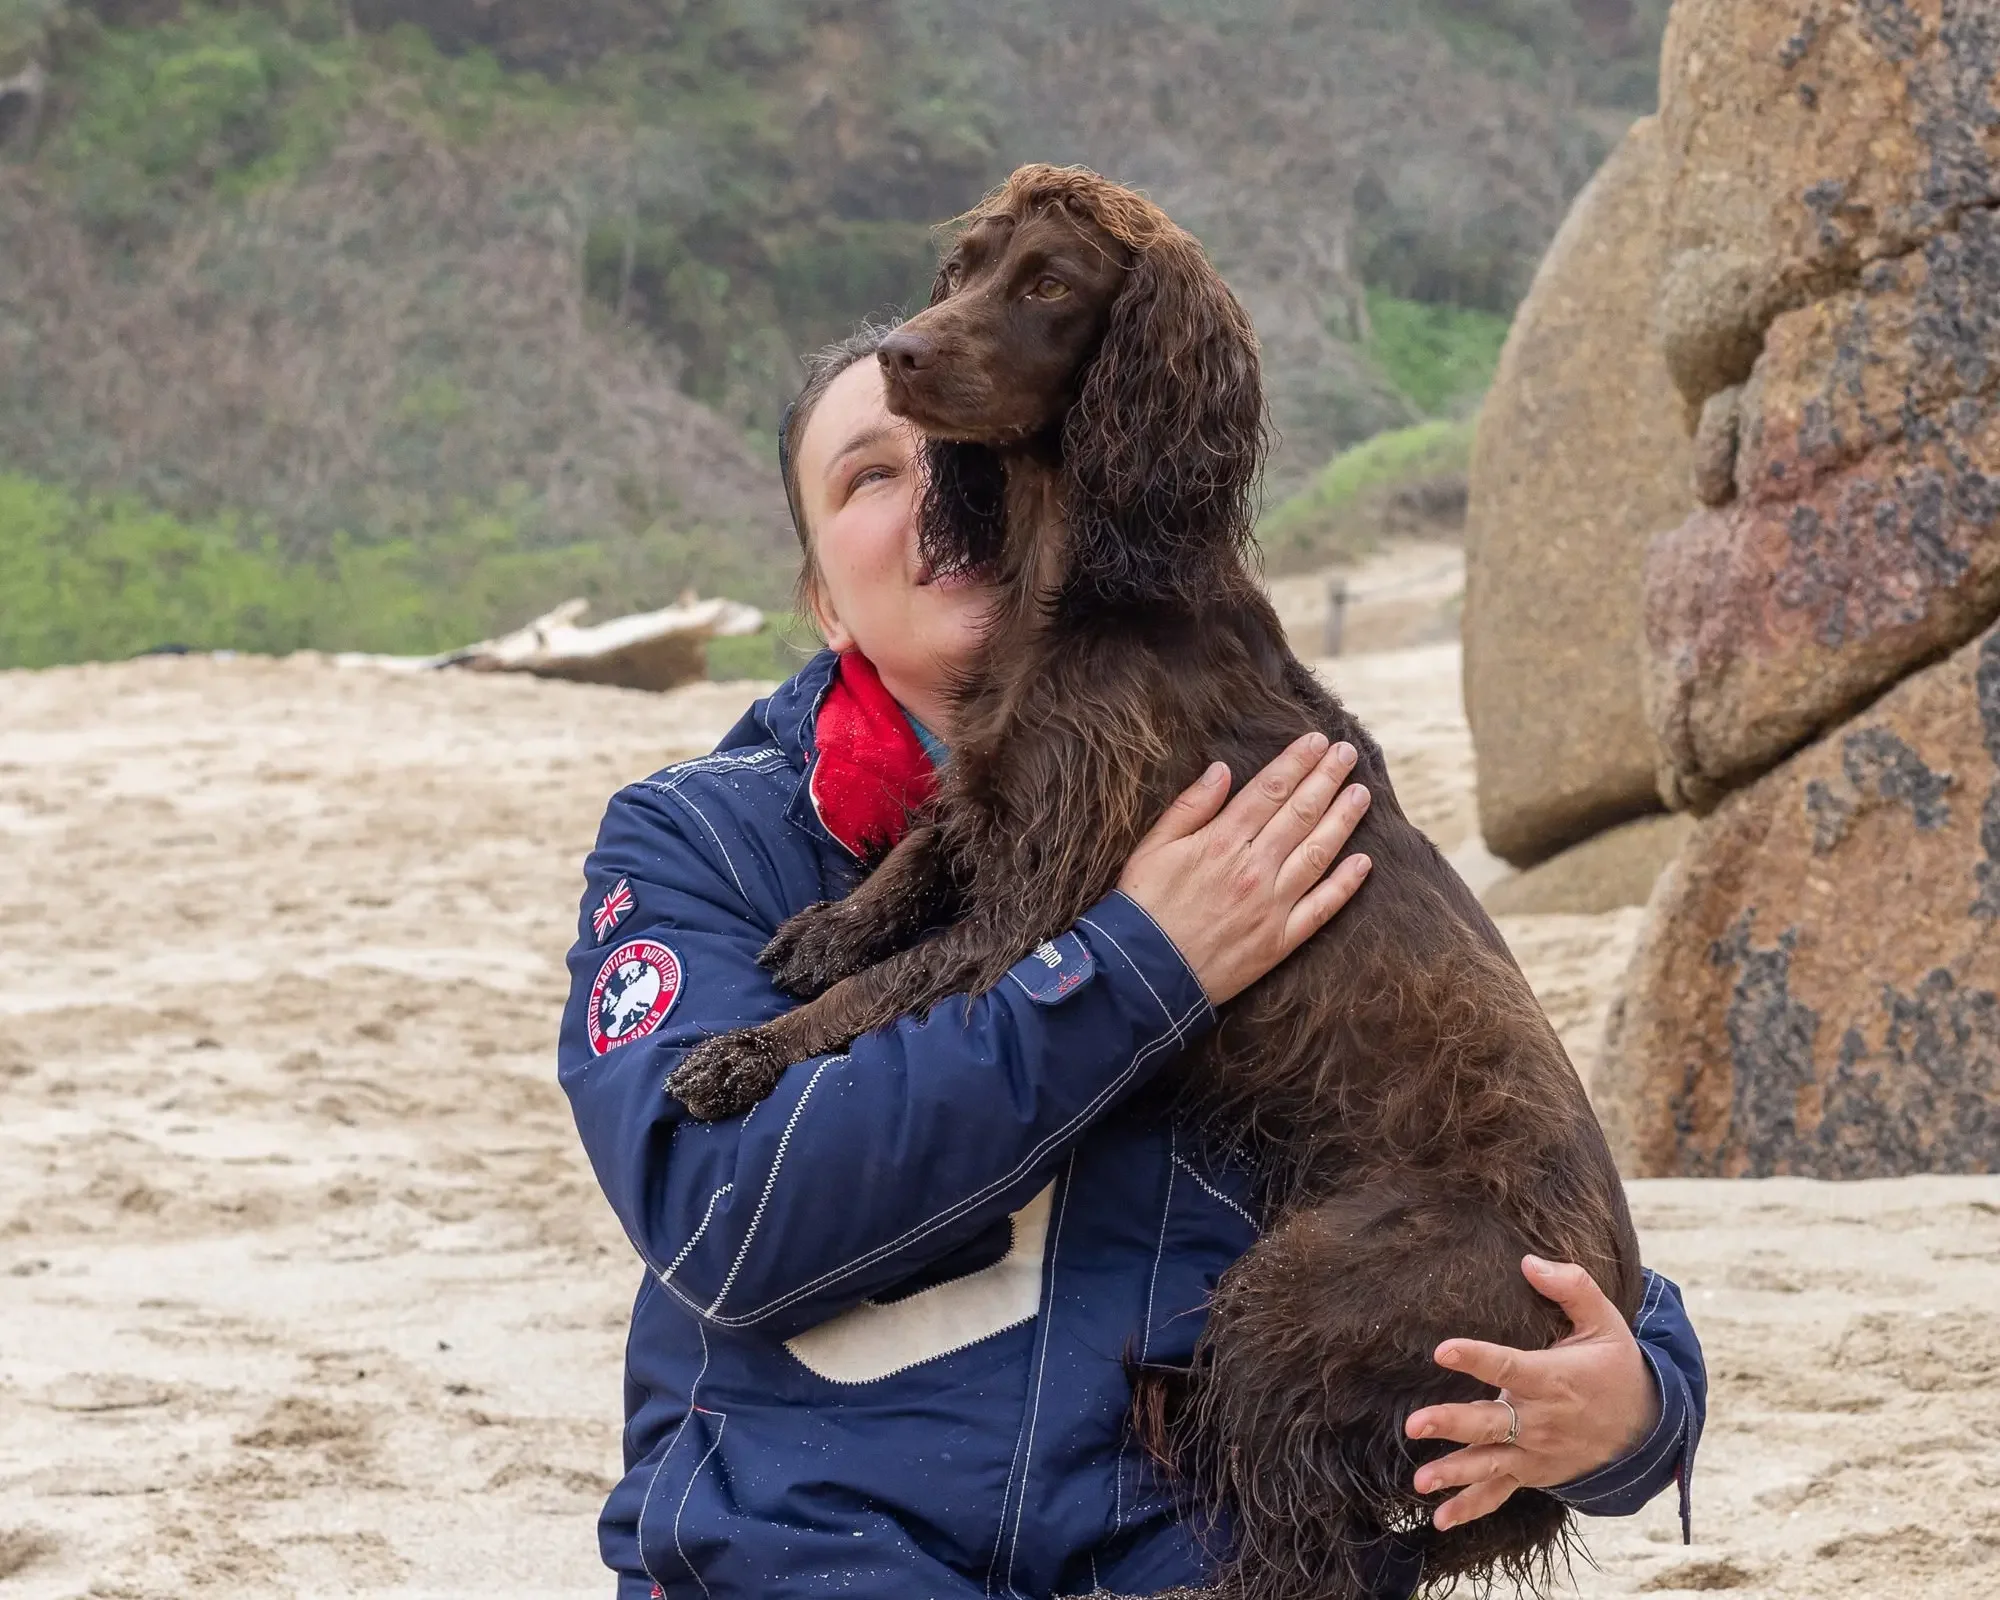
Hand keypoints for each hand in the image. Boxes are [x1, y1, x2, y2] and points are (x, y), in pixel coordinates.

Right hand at [1116, 732, 1371, 1004]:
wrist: (1144, 975)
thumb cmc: (1142, 907)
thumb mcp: (1153, 847)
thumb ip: (1190, 807)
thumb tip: (1221, 769)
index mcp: (1221, 841)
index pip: (1269, 790)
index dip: (1296, 762)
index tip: (1317, 741)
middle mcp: (1253, 868)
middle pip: (1300, 814)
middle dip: (1327, 779)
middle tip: (1347, 754)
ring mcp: (1271, 905)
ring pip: (1317, 853)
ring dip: (1343, 821)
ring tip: (1361, 795)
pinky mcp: (1280, 940)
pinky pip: (1321, 908)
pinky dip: (1345, 885)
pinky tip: (1364, 863)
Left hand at [1404, 1256, 1659, 1531]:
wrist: (1646, 1425)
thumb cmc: (1614, 1364)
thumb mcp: (1605, 1320)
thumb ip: (1572, 1286)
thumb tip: (1530, 1261)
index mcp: (1552, 1378)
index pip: (1508, 1366)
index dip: (1476, 1358)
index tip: (1443, 1350)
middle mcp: (1541, 1419)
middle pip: (1491, 1422)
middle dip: (1452, 1423)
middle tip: (1414, 1424)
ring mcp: (1536, 1451)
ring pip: (1490, 1464)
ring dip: (1455, 1473)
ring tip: (1420, 1481)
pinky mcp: (1533, 1471)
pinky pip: (1500, 1493)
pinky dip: (1471, 1508)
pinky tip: (1439, 1518)